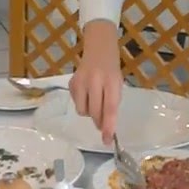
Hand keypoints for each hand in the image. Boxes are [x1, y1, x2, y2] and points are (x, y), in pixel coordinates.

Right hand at [70, 20, 121, 145]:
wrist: (99, 48)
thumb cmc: (111, 69)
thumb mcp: (117, 84)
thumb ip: (112, 103)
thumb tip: (104, 127)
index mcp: (111, 81)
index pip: (110, 108)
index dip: (109, 126)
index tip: (108, 140)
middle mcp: (94, 80)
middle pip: (95, 112)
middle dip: (99, 122)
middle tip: (104, 125)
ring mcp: (80, 81)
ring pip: (83, 111)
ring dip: (90, 113)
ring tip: (95, 102)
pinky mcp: (71, 82)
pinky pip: (76, 103)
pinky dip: (82, 104)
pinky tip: (87, 93)